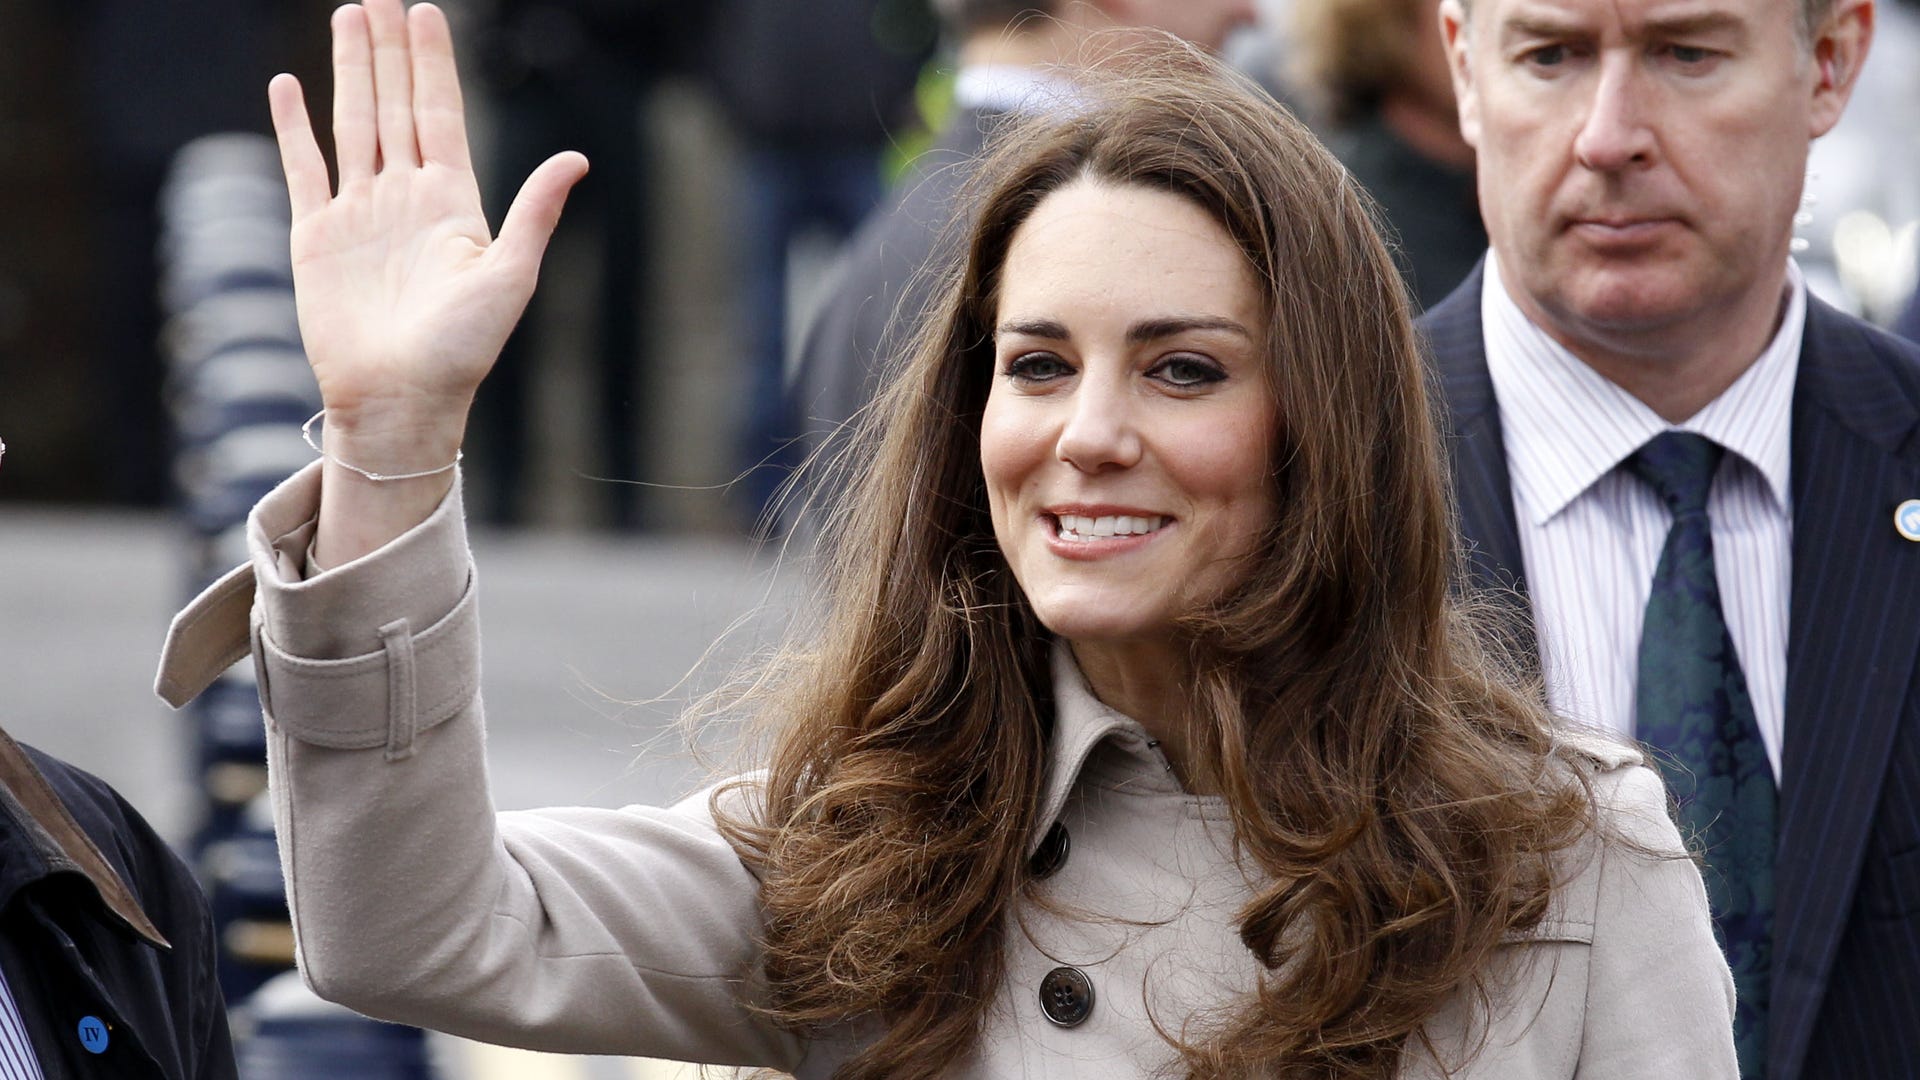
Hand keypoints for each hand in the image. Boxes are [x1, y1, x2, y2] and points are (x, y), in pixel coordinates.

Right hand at [269, 0, 585, 463]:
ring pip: (352, 123)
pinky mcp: (316, 237)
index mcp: (452, 202)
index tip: (425, 10)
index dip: (432, 63)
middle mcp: (405, 198)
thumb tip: (577, 157)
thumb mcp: (510, 276)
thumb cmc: (463, 350)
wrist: (402, 399)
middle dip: (389, 49)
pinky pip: (304, 168)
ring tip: (348, 17)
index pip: (440, 112)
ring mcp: (359, 213)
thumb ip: (534, 212)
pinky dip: (293, 127)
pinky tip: (289, 86)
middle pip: (395, 104)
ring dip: (350, 71)